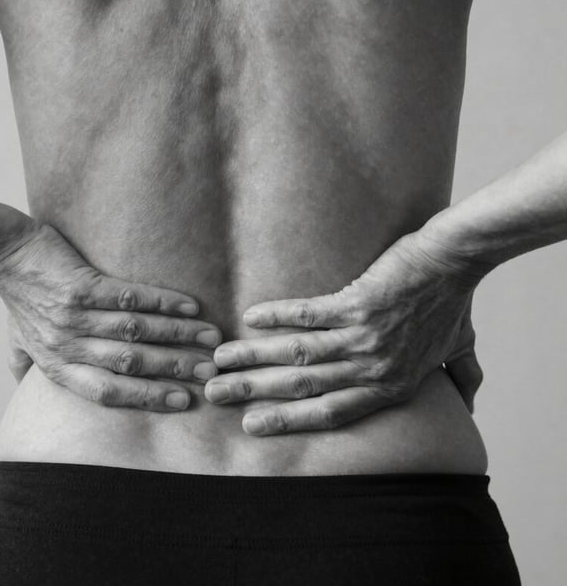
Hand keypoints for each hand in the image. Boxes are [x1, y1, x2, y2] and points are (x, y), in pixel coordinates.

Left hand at [0, 222, 220, 410]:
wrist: (4, 252)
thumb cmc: (17, 298)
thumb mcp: (18, 342)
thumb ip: (27, 368)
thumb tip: (27, 390)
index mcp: (57, 367)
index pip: (109, 392)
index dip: (149, 398)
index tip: (183, 401)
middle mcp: (67, 347)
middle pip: (131, 364)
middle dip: (175, 369)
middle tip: (209, 371)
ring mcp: (75, 317)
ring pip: (136, 331)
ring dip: (178, 335)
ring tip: (209, 337)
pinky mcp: (81, 287)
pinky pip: (130, 298)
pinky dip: (163, 302)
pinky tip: (189, 306)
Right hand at [203, 228, 486, 434]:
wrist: (453, 261)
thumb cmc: (452, 304)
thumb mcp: (459, 350)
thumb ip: (461, 379)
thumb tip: (469, 405)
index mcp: (391, 386)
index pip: (331, 413)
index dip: (288, 421)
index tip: (252, 424)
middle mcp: (373, 368)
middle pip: (304, 388)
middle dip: (254, 393)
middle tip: (215, 393)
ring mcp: (363, 338)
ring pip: (298, 355)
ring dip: (254, 358)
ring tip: (220, 359)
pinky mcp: (356, 304)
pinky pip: (307, 315)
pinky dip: (277, 317)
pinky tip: (251, 318)